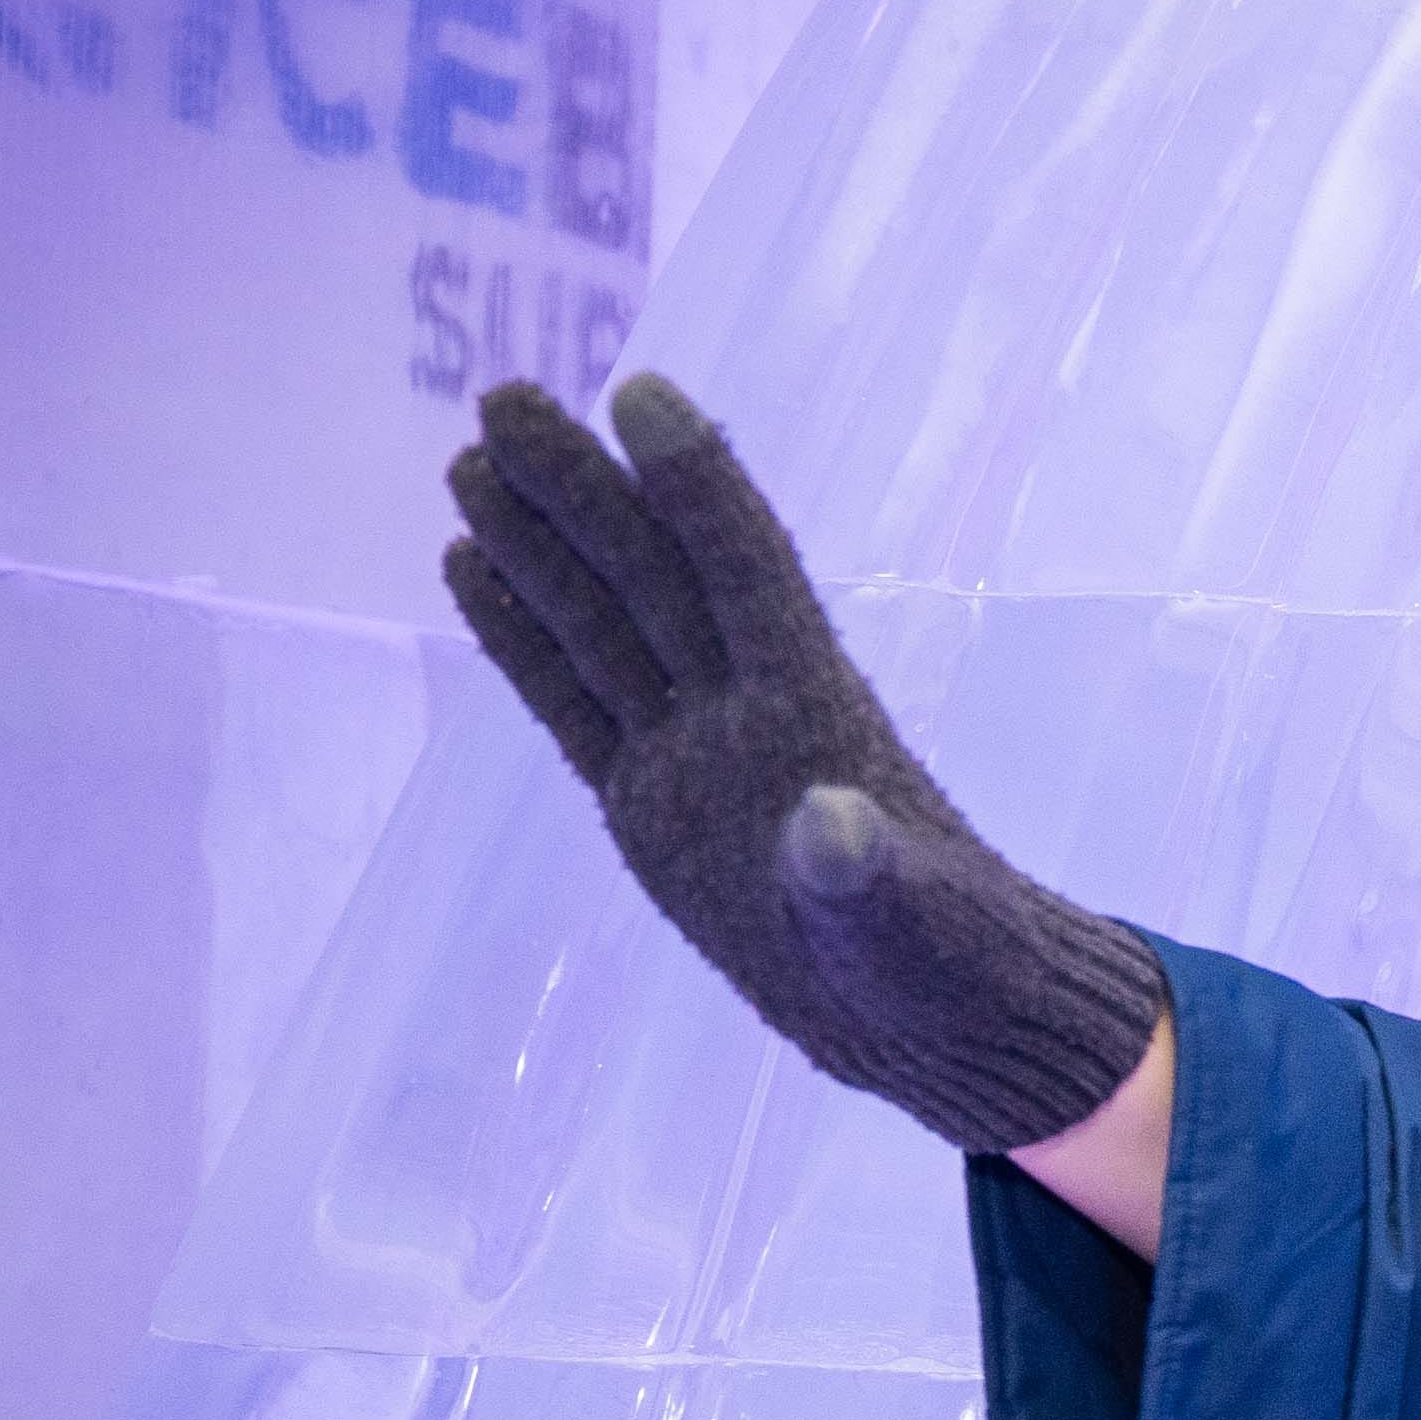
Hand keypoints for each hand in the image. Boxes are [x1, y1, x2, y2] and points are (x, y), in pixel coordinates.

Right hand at [442, 375, 1160, 1154]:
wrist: (936, 1027)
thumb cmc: (951, 970)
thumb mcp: (918, 934)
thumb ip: (870, 882)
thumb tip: (831, 824)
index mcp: (817, 716)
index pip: (748, 573)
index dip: (698, 486)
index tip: (639, 392)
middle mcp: (747, 711)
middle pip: (653, 577)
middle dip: (583, 490)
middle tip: (503, 397)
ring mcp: (694, 752)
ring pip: (603, 624)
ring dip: (540, 544)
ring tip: (469, 459)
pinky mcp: (652, 804)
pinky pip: (575, 702)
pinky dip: (523, 639)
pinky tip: (471, 566)